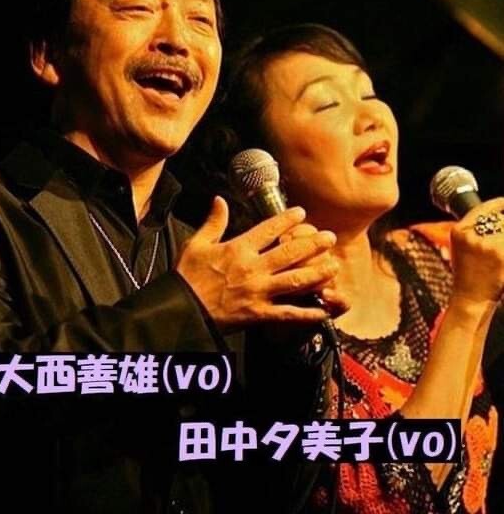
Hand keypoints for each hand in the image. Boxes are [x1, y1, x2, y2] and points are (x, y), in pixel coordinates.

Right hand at [176, 197, 337, 329]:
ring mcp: (258, 291)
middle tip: (329, 237)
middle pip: (290, 252)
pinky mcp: (258, 314)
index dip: (287, 219)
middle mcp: (252, 268)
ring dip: (317, 272)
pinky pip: (287, 313)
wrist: (181, 309)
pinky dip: (307, 313)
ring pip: (295, 280)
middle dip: (313, 243)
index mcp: (238, 249)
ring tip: (333, 266)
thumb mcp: (195, 243)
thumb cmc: (187, 276)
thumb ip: (213, 222)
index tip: (302, 213)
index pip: (268, 229)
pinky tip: (323, 310)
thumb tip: (218, 199)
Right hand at [450, 198, 503, 310]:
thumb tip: (498, 215)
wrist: (471, 298)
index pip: (483, 209)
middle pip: (501, 220)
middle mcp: (471, 236)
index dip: (499, 204)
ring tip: (499, 254)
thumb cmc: (468, 273)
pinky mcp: (501, 254)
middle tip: (500, 244)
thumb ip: (474, 231)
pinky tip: (501, 261)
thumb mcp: (461, 247)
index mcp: (459, 231)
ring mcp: (487, 245)